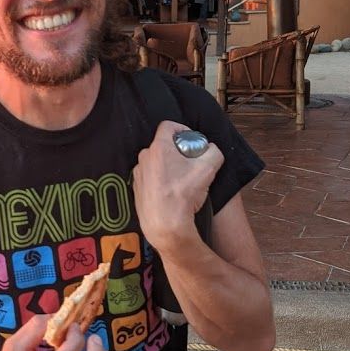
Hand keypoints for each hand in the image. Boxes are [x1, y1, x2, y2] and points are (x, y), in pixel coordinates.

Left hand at [133, 121, 223, 252]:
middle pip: (163, 146)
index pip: (168, 126)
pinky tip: (171, 194)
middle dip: (178, 152)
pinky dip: (160, 181)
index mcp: (158, 147)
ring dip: (169, 167)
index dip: (183, 130)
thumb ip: (213, 151)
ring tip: (182, 182)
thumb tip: (210, 149)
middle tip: (190, 164)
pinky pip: (150, 178)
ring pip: (156, 163)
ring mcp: (138, 174)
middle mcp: (144, 158)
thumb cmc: (183, 195)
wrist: (165, 225)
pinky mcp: (136, 189)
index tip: (192, 141)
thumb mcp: (209, 168)